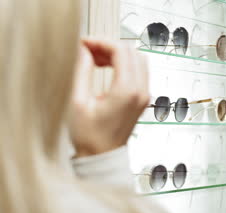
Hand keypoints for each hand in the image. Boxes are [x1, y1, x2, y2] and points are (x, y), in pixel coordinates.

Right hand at [70, 39, 149, 157]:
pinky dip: (123, 63)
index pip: (121, 51)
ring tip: (95, 58)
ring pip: (138, 59)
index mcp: (127, 91)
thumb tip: (83, 50)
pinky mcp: (142, 98)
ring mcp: (144, 95)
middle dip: (109, 45)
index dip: (101, 42)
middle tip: (88, 50)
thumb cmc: (90, 136)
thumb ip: (81, 71)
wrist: (102, 156)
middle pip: (132, 51)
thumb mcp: (78, 102)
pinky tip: (105, 67)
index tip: (84, 44)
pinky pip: (138, 71)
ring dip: (117, 53)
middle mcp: (141, 92)